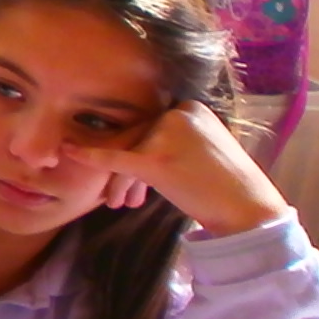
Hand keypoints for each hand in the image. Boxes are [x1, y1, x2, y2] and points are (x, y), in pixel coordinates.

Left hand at [65, 101, 290, 237]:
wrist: (249, 210)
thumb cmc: (223, 184)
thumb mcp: (200, 148)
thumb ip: (171, 137)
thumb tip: (134, 140)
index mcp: (190, 107)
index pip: (147, 123)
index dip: (134, 148)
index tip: (132, 176)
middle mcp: (179, 114)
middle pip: (134, 136)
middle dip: (124, 167)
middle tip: (116, 196)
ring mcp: (168, 136)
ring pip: (127, 152)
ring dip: (120, 181)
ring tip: (120, 203)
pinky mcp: (158, 160)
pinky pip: (116, 158)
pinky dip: (91, 156)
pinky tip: (69, 153)